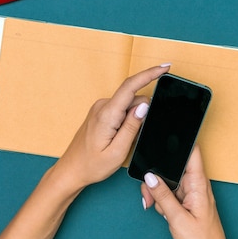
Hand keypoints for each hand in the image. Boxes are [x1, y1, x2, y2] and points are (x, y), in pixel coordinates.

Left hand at [52, 65, 169, 195]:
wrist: (71, 170)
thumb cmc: (92, 165)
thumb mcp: (117, 151)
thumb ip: (132, 126)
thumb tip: (145, 105)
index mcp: (107, 114)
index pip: (131, 86)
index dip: (150, 74)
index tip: (165, 68)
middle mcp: (103, 106)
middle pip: (134, 99)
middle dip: (143, 114)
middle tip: (135, 138)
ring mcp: (101, 108)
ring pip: (129, 105)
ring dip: (134, 120)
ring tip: (123, 141)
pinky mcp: (101, 112)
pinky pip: (122, 109)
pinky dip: (128, 120)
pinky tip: (121, 137)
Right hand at [141, 146, 232, 238]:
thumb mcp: (177, 218)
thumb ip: (162, 195)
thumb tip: (150, 177)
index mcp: (199, 183)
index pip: (193, 153)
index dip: (180, 142)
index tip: (166, 135)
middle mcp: (196, 185)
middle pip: (173, 168)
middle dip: (158, 178)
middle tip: (151, 194)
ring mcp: (192, 192)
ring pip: (169, 181)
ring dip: (159, 193)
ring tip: (160, 208)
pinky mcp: (187, 200)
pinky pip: (171, 193)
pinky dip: (163, 201)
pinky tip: (165, 212)